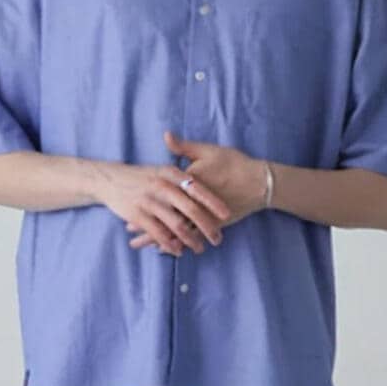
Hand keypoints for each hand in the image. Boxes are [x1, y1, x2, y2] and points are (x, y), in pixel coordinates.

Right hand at [94, 139, 232, 255]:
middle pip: (190, 210)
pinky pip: (159, 234)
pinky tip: (178, 251)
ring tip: (200, 248)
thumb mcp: (162, 168)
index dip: (213, 202)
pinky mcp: (138, 215)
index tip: (227, 214)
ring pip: (176, 225)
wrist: (110, 179)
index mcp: (171, 174)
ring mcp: (149, 201)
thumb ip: (183, 175)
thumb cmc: (142, 176)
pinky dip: (170, 245)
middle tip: (218, 239)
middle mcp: (162, 187)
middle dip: (207, 227)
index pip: (197, 188)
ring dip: (191, 240)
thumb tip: (209, 183)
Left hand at [125, 131, 267, 250]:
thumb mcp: (208, 151)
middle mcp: (192, 201)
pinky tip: (165, 250)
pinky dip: (176, 243)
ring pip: (174, 229)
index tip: (129, 202)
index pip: (160, 192)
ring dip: (155, 237)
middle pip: (163, 214)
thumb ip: (184, 147)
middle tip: (128, 228)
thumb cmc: (233, 164)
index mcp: (187, 182)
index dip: (144, 199)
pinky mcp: (212, 224)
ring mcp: (202, 215)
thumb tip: (166, 135)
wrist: (259, 183)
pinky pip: (190, 236)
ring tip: (138, 244)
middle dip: (144, 222)